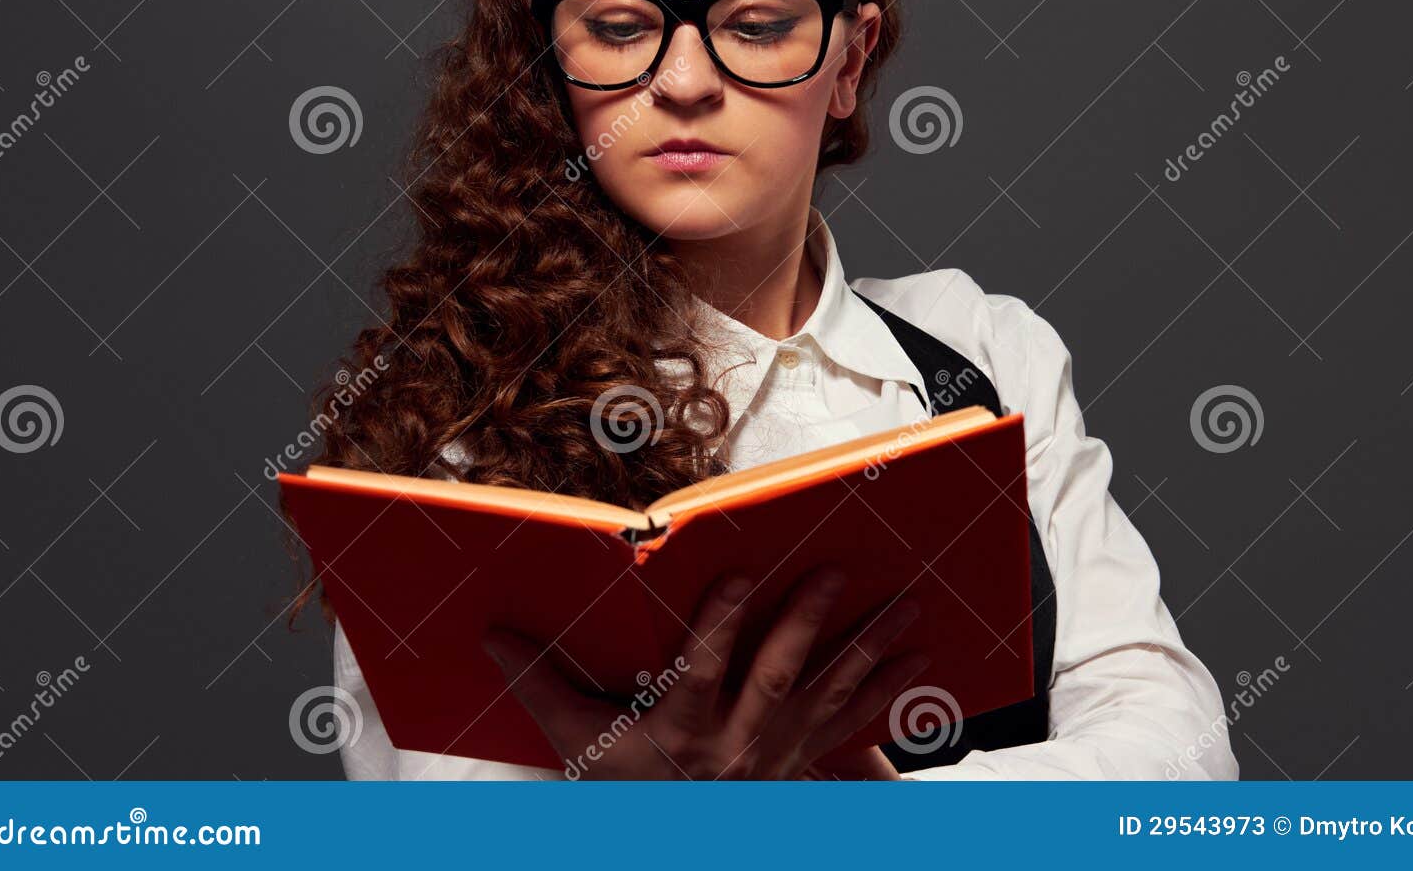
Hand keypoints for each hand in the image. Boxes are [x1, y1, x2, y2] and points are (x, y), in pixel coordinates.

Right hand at [482, 564, 926, 778]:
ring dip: (870, 650)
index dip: (720, 626)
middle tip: (837, 575)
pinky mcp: (804, 760)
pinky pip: (854, 726)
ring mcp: (778, 752)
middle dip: (807, 624)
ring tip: (909, 609)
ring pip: (829, 695)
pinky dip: (889, 694)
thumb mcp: (578, 743)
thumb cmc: (629, 790)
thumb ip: (541, 685)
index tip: (739, 578)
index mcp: (681, 727)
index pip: (701, 671)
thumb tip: (492, 634)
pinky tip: (920, 663)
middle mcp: (736, 739)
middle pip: (777, 676)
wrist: (679, 839)